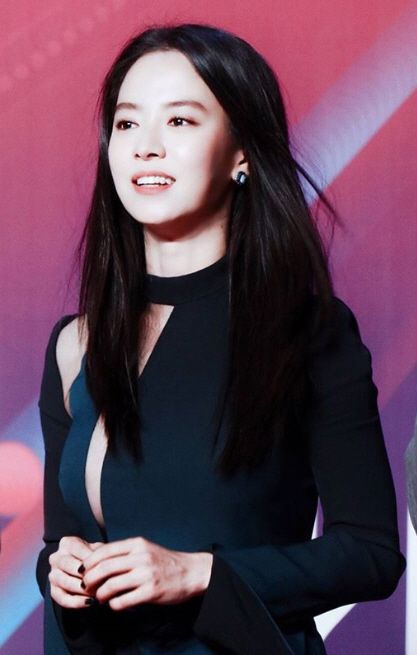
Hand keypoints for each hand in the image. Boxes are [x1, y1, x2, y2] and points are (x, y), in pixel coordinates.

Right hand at [48, 536, 103, 607]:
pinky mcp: (53, 591)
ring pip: (64, 582)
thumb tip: (107, 563)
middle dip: (85, 574)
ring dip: (81, 589)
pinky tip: (89, 602)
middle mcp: (56, 557)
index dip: (91, 558)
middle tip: (101, 582)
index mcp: (66, 543)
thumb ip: (100, 553)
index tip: (105, 566)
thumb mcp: (97, 550)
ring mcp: (52, 575)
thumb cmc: (92, 557)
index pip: (78, 548)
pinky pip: (62, 598)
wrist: (81, 570)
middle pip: (68, 565)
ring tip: (97, 593)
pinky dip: (76, 602)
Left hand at [80, 536, 213, 610]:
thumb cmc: (164, 562)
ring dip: (100, 595)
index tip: (82, 571)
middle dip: (89, 580)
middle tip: (85, 587)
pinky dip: (114, 605)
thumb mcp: (145, 549)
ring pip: (111, 585)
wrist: (191, 572)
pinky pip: (123, 601)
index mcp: (137, 543)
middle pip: (104, 568)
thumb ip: (124, 552)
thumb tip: (96, 558)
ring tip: (99, 598)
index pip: (104, 551)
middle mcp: (141, 556)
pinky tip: (115, 604)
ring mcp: (146, 574)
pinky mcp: (151, 592)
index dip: (89, 562)